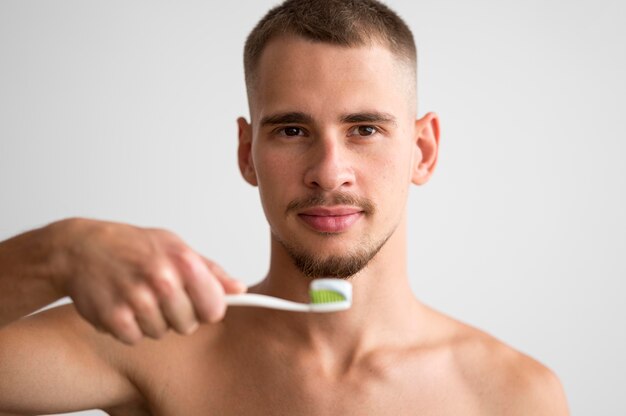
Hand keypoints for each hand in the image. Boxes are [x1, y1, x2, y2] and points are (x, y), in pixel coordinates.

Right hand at [49, 218, 245, 343]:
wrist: (80, 248)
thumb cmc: (132, 246)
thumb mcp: (175, 247)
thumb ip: (210, 271)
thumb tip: (239, 289)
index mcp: (183, 261)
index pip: (215, 309)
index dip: (207, 309)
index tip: (198, 303)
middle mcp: (162, 280)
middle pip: (188, 325)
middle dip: (177, 315)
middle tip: (159, 294)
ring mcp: (137, 300)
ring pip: (161, 333)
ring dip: (151, 321)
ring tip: (138, 296)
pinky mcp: (114, 318)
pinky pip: (135, 339)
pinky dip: (128, 328)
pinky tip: (122, 305)